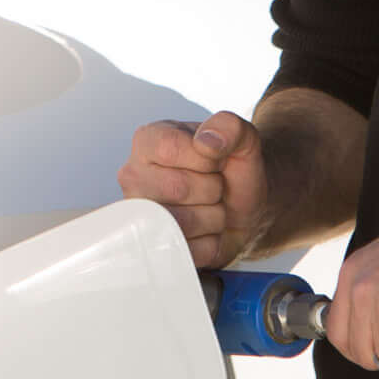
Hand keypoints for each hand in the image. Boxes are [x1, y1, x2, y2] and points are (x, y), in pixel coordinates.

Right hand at [120, 110, 268, 268]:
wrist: (245, 207)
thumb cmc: (234, 170)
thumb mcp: (243, 139)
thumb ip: (229, 127)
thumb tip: (207, 141)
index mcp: (148, 140)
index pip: (170, 149)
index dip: (205, 159)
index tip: (215, 160)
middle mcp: (133, 176)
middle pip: (177, 188)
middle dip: (212, 189)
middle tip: (214, 186)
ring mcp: (139, 215)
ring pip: (181, 224)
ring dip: (213, 217)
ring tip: (210, 206)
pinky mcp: (153, 248)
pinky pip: (189, 251)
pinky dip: (210, 243)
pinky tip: (206, 230)